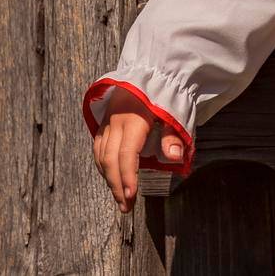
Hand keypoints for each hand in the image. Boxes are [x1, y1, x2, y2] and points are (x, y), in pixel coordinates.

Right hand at [91, 88, 184, 212]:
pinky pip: (98, 147)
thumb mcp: (176, 112)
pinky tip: (110, 176)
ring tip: (119, 196)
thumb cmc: (168, 93)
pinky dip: (102, 164)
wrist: (154, 69)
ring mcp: (107, 121)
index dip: (127, 177)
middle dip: (116, 185)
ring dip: (108, 178)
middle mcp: (116, 121)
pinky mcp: (103, 121)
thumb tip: (175, 158)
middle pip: (109, 159)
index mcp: (134, 119)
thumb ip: (173, 136)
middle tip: (125, 206)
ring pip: (101, 155)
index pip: (126, 154)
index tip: (131, 197)